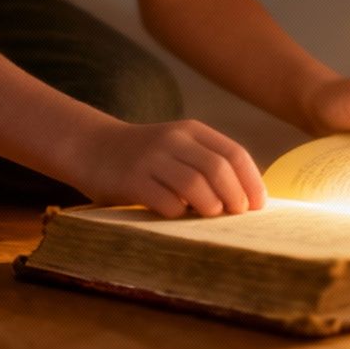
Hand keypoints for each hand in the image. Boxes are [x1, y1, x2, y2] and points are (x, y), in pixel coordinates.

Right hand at [70, 118, 267, 218]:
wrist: (91, 147)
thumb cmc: (144, 157)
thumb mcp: (177, 147)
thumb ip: (206, 163)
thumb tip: (246, 199)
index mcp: (191, 131)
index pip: (234, 153)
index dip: (251, 181)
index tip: (258, 205)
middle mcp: (173, 140)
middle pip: (218, 169)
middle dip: (235, 197)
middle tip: (237, 215)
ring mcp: (152, 159)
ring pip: (195, 185)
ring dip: (211, 207)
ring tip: (211, 216)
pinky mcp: (132, 180)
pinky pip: (166, 202)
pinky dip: (179, 214)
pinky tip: (179, 217)